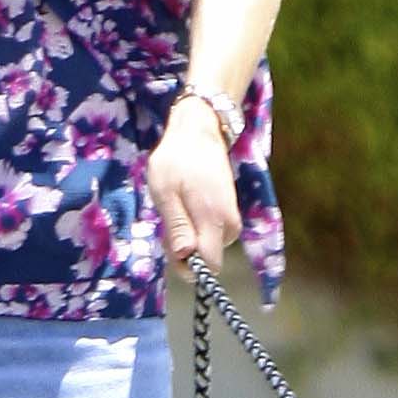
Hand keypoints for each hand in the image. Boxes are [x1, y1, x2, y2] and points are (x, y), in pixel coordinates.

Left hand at [149, 99, 239, 283]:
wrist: (200, 131)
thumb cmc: (176, 160)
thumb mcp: (165, 192)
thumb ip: (177, 226)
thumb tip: (186, 258)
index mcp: (213, 219)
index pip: (209, 265)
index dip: (188, 266)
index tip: (170, 244)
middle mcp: (229, 224)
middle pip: (208, 258)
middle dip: (185, 249)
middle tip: (168, 218)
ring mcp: (232, 218)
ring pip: (209, 246)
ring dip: (189, 235)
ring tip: (176, 206)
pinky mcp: (230, 213)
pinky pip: (211, 233)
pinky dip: (196, 226)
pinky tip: (186, 204)